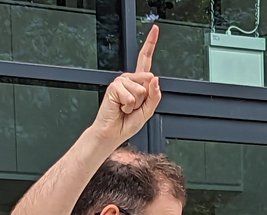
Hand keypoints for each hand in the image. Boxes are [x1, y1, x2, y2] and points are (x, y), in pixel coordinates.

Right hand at [91, 26, 160, 148]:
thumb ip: (154, 96)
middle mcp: (130, 79)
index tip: (155, 29)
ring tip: (125, 108)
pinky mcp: (114, 86)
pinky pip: (130, 96)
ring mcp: (121, 82)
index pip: (145, 60)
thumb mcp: (147, 111)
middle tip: (132, 107)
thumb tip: (155, 79)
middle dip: (144, 99)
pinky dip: (127, 106)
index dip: (150, 44)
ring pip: (140, 90)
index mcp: (138, 83)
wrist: (112, 133)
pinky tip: (120, 108)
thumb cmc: (127, 123)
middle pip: (148, 81)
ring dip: (135, 104)